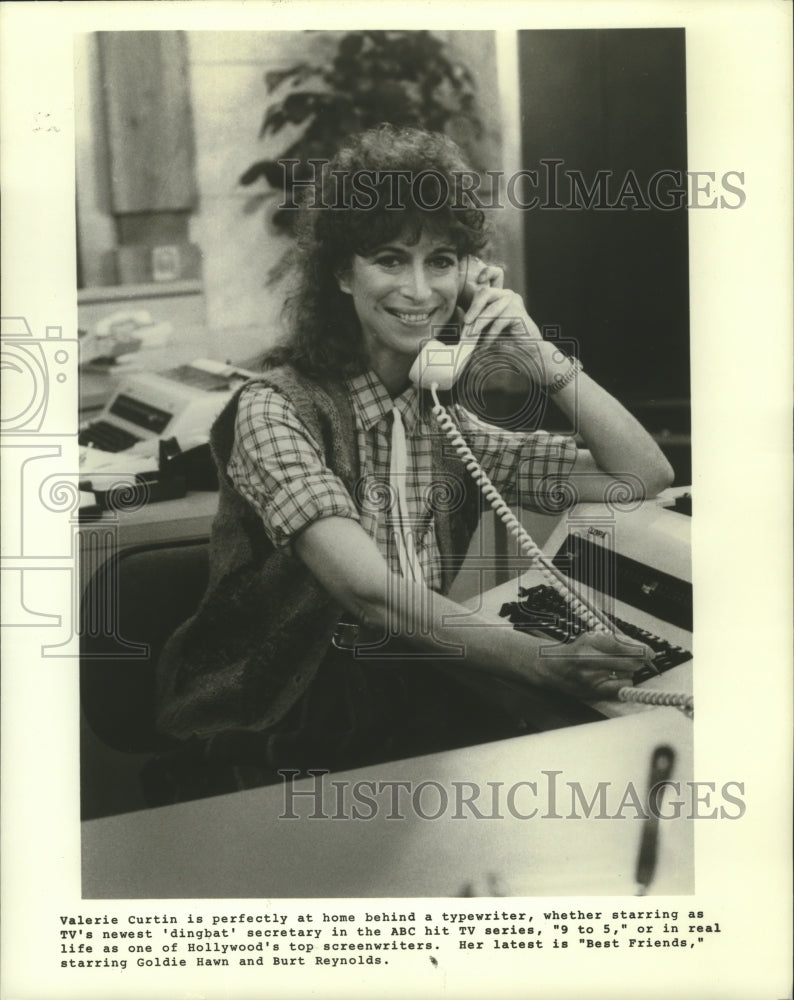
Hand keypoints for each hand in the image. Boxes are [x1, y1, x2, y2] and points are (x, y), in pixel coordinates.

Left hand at [458, 263, 560, 385]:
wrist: (526, 353)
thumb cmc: (503, 340)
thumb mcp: (485, 327)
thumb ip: (473, 318)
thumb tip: (457, 311)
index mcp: (498, 295)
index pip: (495, 274)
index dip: (487, 272)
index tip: (478, 281)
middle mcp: (507, 295)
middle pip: (486, 291)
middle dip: (473, 308)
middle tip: (466, 322)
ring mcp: (514, 302)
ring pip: (490, 309)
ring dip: (479, 324)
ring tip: (471, 338)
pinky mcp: (519, 313)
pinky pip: (499, 322)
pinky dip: (490, 335)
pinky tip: (485, 344)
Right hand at [528, 629, 653, 700]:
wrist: (552, 668)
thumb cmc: (575, 652)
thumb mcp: (592, 638)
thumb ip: (617, 641)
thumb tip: (642, 649)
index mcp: (589, 642)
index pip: (622, 646)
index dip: (640, 650)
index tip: (650, 652)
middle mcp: (589, 660)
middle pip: (627, 662)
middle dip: (638, 661)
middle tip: (640, 660)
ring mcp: (591, 678)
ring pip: (626, 675)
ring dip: (628, 671)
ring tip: (618, 667)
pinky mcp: (593, 692)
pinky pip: (620, 689)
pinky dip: (623, 683)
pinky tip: (616, 678)